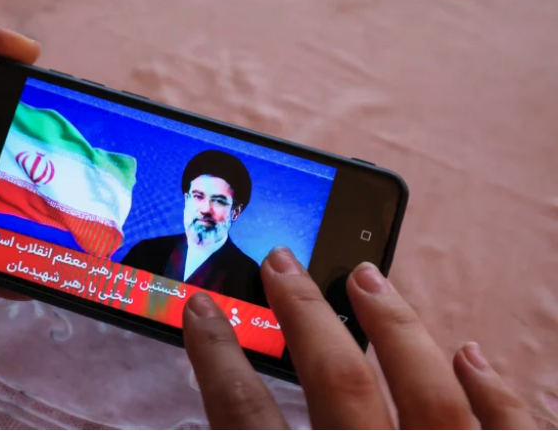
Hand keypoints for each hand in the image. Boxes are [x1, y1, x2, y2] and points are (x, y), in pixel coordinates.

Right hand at [183, 248, 535, 428]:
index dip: (216, 358)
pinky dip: (494, 392)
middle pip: (339, 386)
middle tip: (282, 263)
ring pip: (429, 396)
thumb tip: (184, 422)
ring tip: (369, 277)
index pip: (247, 418)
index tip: (200, 311)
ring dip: (395, 329)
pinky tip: (473, 353)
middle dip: (305, 316)